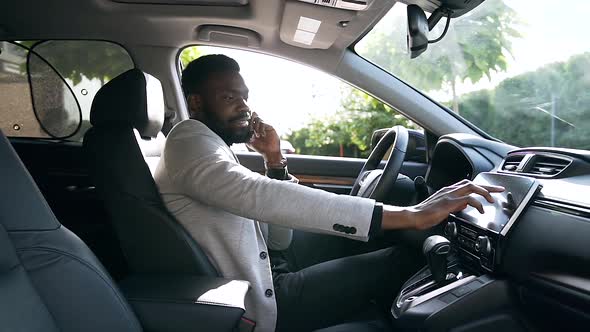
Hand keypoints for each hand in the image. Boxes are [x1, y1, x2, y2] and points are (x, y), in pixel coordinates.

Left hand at [246, 112, 282, 163]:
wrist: (270, 151)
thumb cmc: (260, 148)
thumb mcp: (249, 142)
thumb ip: (245, 136)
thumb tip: (240, 130)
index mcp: (253, 129)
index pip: (249, 120)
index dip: (247, 121)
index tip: (246, 128)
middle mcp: (258, 126)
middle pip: (253, 116)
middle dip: (251, 121)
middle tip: (251, 129)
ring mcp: (264, 125)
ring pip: (258, 119)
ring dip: (256, 126)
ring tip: (257, 135)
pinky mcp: (269, 126)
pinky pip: (263, 123)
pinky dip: (261, 128)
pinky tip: (262, 135)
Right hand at [382, 179, 504, 230]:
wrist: (413, 216)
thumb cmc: (424, 215)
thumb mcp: (441, 208)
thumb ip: (453, 205)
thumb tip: (463, 206)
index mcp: (447, 191)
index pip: (466, 184)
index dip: (479, 186)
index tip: (489, 189)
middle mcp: (449, 190)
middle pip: (472, 183)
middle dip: (487, 186)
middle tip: (499, 190)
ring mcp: (449, 195)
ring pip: (471, 187)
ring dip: (484, 192)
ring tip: (492, 199)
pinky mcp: (449, 203)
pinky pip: (468, 199)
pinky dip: (477, 203)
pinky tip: (481, 209)